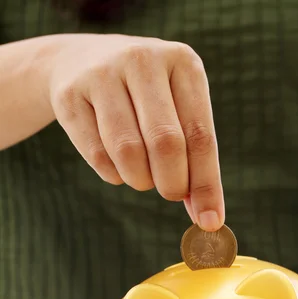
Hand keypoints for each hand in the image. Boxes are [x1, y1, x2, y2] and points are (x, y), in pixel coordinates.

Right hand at [47, 34, 223, 229]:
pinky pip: (99, 156)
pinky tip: (117, 166)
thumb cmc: (144, 100)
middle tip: (171, 193)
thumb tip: (207, 217)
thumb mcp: (177, 113)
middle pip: (166, 143)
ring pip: (129, 152)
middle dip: (172, 184)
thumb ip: (194, 160)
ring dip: (140, 180)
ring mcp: (102, 74)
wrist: (78, 62)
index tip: (209, 221)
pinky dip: (114, 175)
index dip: (207, 184)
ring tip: (142, 175)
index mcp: (183, 62)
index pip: (201, 135)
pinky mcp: (70, 95)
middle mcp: (143, 60)